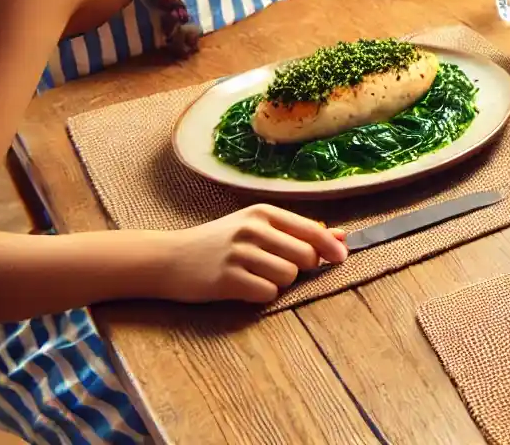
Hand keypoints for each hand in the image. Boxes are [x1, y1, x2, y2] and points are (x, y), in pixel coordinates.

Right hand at [158, 204, 347, 304]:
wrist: (168, 259)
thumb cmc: (218, 243)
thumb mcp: (255, 227)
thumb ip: (297, 231)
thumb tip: (341, 236)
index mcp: (263, 213)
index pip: (311, 230)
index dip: (331, 247)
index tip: (341, 257)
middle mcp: (252, 230)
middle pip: (305, 256)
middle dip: (300, 267)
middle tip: (277, 267)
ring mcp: (239, 254)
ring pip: (288, 276)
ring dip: (278, 282)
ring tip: (254, 275)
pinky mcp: (227, 280)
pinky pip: (267, 294)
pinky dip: (261, 295)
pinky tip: (243, 287)